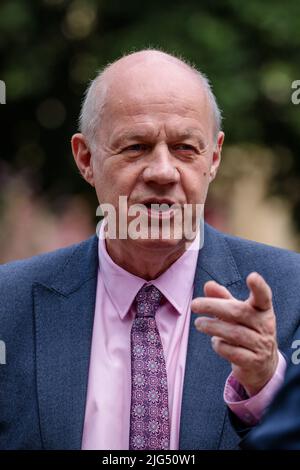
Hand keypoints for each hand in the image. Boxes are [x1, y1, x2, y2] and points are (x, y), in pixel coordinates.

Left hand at [192, 272, 278, 395]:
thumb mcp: (237, 313)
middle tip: (194, 305)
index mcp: (263, 310)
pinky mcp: (254, 362)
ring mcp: (261, 345)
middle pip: (239, 312)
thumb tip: (208, 285)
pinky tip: (216, 342)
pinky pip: (232, 352)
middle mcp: (265, 326)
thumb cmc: (246, 330)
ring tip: (199, 323)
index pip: (264, 297)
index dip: (259, 287)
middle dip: (213, 306)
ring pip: (234, 333)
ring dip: (212, 326)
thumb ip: (223, 298)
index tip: (252, 276)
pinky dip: (219, 346)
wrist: (262, 365)